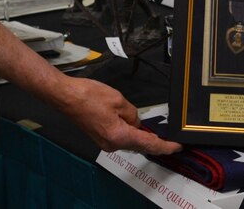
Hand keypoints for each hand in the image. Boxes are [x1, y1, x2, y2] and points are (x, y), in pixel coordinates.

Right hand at [57, 76, 181, 154]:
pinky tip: (131, 123)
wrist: (66, 96)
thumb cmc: (88, 96)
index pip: (149, 143)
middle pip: (140, 144)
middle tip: (170, 141)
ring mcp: (105, 142)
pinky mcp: (100, 137)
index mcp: (119, 135)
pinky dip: (129, 132)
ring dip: (140, 134)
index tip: (177, 147)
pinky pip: (120, 136)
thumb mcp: (118, 100)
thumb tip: (136, 121)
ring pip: (130, 139)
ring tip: (145, 125)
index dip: (165, 146)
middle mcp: (112, 144)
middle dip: (154, 141)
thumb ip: (133, 113)